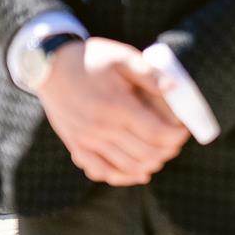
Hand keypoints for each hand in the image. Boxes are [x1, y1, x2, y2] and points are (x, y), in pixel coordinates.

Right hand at [35, 37, 190, 186]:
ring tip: (161, 155)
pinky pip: (101, 172)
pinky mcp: (76, 146)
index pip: (157, 134)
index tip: (184, 130)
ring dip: (150, 165)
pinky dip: (123, 177)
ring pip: (127, 167)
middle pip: (146, 154)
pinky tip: (137, 172)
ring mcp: (87, 141)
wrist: (49, 66)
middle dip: (167, 151)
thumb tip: (174, 87)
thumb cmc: (91, 59)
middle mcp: (102, 128)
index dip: (177, 136)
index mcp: (118, 106)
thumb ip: (149, 74)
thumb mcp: (122, 57)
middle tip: (175, 142)